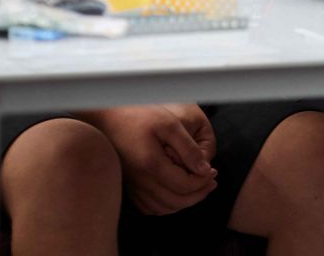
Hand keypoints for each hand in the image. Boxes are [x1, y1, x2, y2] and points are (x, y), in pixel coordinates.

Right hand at [80, 104, 216, 215]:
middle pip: (175, 201)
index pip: (184, 186)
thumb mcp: (169, 124)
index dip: (203, 182)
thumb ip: (188, 148)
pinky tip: (176, 193)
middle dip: (198, 195)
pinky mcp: (129, 186)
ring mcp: (133, 186)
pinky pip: (149, 207)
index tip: (214, 172)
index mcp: (152, 165)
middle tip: (211, 182)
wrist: (109, 118)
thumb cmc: (140, 116)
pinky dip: (166, 205)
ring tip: (198, 187)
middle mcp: (141, 181)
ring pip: (162, 208)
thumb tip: (205, 169)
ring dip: (184, 202)